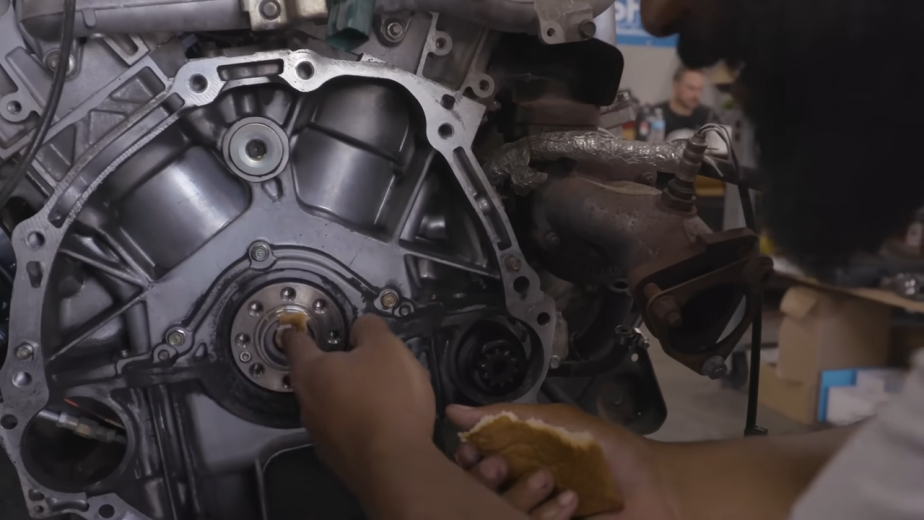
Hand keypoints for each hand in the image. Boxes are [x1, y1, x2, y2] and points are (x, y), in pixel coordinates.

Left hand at [282, 315, 435, 482]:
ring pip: (333, 404)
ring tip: (385, 391)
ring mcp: (321, 436)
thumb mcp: (386, 347)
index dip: (299, 330)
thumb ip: (370, 329)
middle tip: (363, 358)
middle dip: (336, 366)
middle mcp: (308, 405)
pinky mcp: (340, 459)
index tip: (299, 326)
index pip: (296, 343)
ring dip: (352, 394)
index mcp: (312, 372)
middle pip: (317, 376)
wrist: (395, 466)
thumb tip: (360, 328)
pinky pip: (348, 428)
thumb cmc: (387, 397)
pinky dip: (362, 420)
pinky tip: (387, 420)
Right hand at [447, 403, 679, 519]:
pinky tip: (571, 505)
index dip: (467, 461)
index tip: (468, 451)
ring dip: (519, 499)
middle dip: (485, 481)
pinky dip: (544, 517)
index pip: (475, 468)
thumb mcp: (559, 422)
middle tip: (499, 469)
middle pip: (482, 495)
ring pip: (504, 513)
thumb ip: (509, 416)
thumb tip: (453, 411)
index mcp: (516, 466)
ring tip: (550, 484)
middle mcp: (520, 495)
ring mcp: (534, 517)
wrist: (656, 488)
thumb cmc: (607, 452)